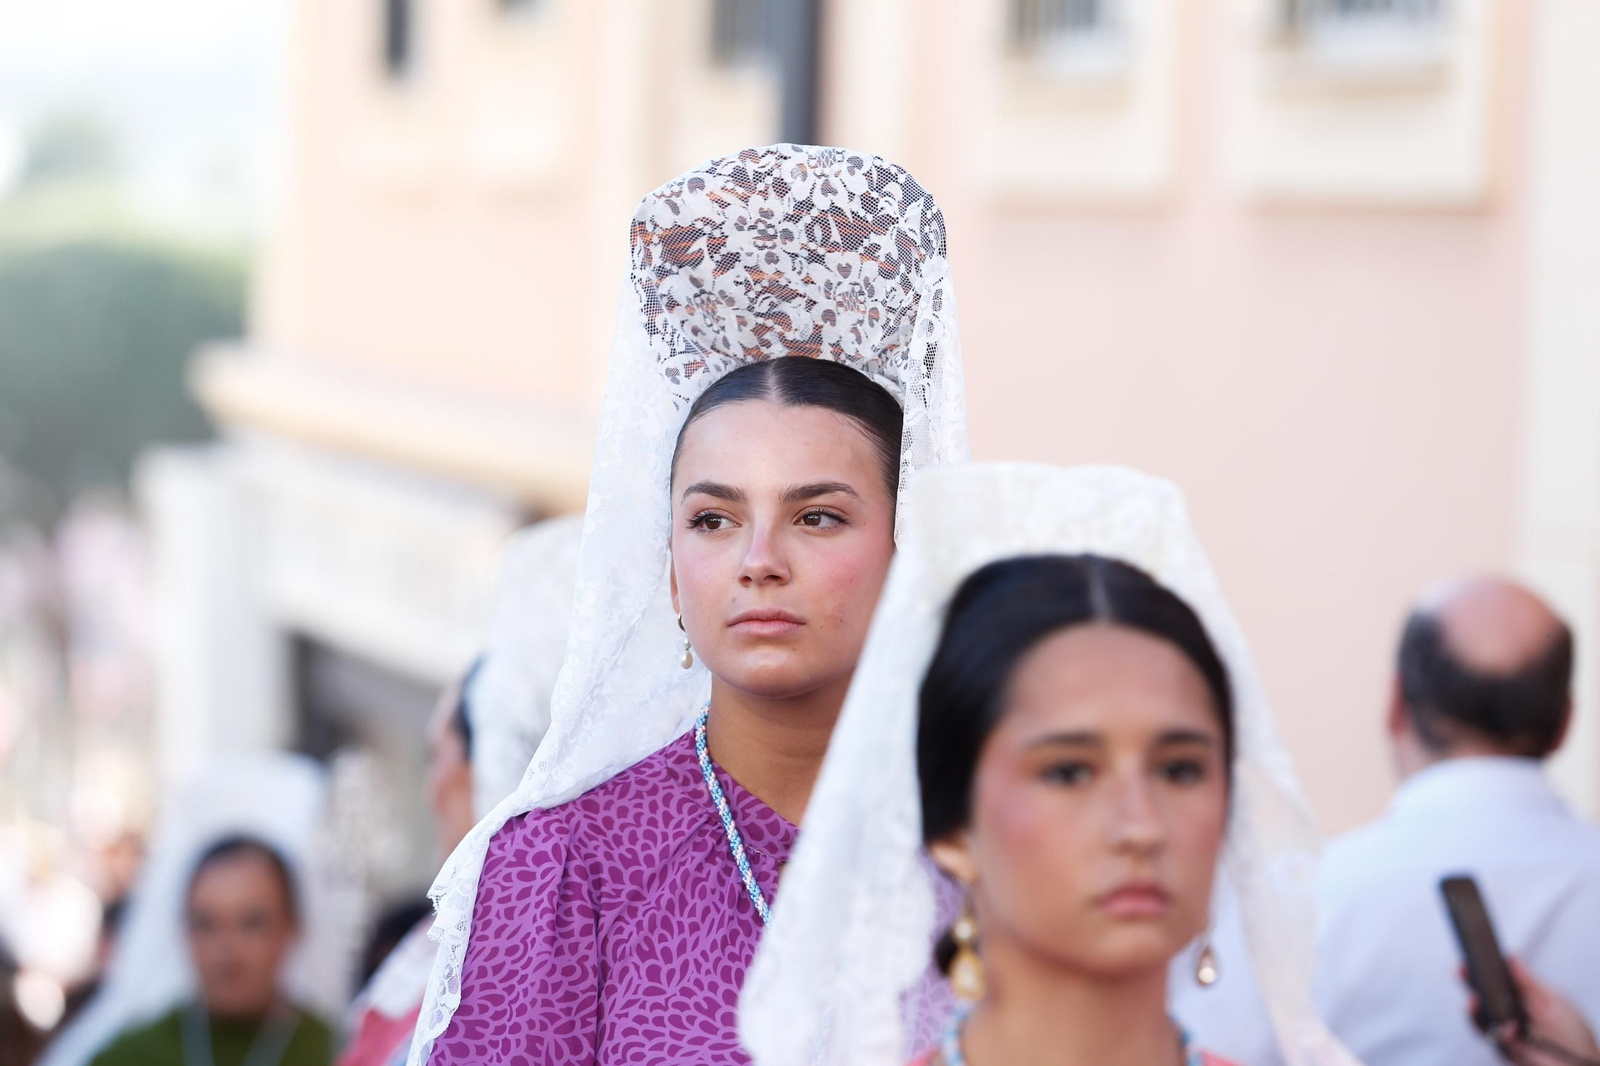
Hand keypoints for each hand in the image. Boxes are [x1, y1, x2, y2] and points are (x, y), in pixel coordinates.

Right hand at [1463, 959, 1598, 1065]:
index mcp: (1518, 1002)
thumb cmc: (1574, 1036)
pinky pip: (1498, 1042)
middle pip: (1481, 1000)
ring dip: (1473, 1012)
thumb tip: (1511, 957)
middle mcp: (1508, 1018)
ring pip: (1480, 1023)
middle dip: (1468, 985)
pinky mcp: (1511, 1054)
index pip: (1493, 984)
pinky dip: (1503, 1034)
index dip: (1479, 971)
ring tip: (1474, 1000)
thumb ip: (1530, 983)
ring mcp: (1507, 1037)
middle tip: (1462, 971)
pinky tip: (1511, 1027)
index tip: (1471, 956)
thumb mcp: (1553, 1002)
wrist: (1585, 1064)